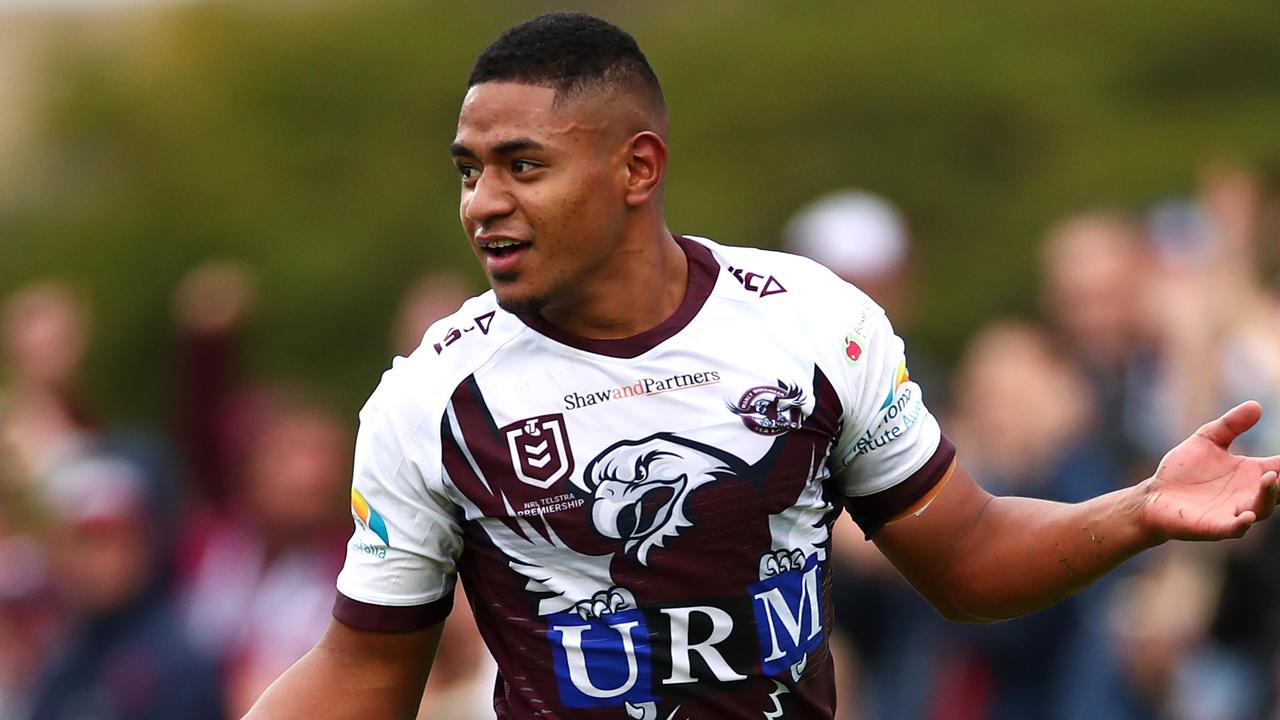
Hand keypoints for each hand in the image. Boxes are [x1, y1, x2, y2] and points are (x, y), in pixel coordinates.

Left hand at [1143, 401, 1279, 541]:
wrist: (1155, 494)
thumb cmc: (1184, 470)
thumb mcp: (1207, 440)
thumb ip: (1231, 425)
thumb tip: (1256, 405)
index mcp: (1252, 473)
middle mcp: (1249, 494)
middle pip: (1278, 490)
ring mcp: (1234, 512)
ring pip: (1261, 508)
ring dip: (1268, 496)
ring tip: (1270, 479)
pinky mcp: (1215, 527)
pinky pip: (1234, 529)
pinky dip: (1241, 524)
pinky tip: (1245, 516)